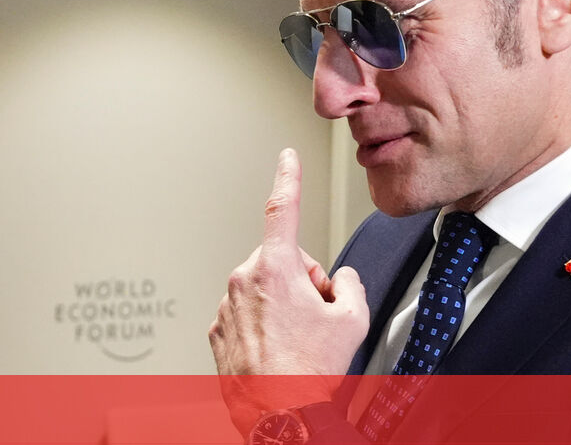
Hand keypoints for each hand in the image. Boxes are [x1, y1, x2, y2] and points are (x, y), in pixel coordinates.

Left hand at [209, 149, 369, 426]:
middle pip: (283, 260)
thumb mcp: (353, 319)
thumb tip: (340, 281)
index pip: (283, 208)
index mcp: (275, 268)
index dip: (288, 176)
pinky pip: (248, 313)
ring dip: (283, 305)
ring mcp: (227, 307)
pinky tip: (279, 350)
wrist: (279, 414)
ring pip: (265, 288)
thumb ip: (350, 284)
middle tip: (316, 317)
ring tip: (297, 341)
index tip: (287, 157)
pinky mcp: (218, 331)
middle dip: (302, 281)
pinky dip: (265, 326)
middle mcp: (244, 281)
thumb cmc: (309, 371)